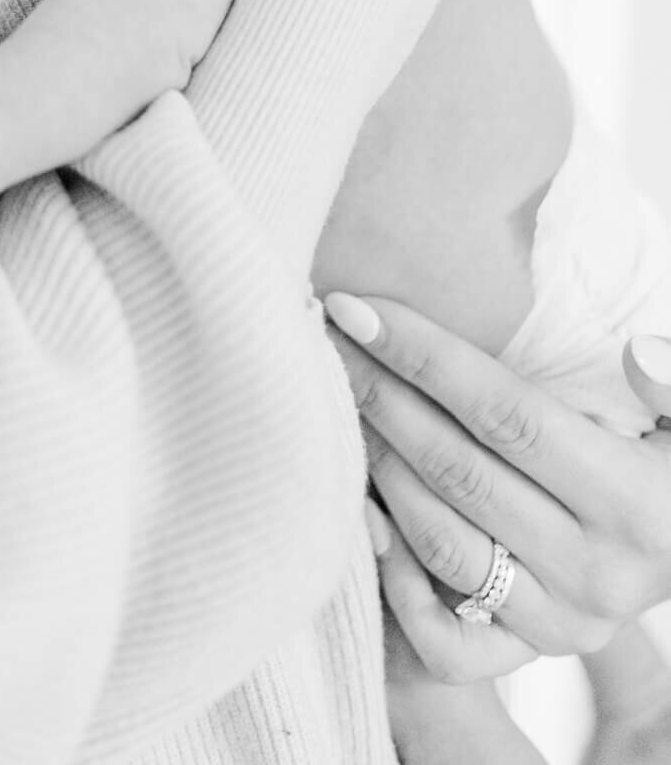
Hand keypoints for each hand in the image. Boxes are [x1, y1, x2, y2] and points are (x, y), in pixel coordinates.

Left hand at [324, 294, 670, 685]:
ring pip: (441, 545)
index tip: (356, 308)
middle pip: (459, 471)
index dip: (423, 355)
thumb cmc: (666, 460)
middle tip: (325, 342)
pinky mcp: (530, 655)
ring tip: (336, 404)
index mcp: (638, 503)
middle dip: (379, 396)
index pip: (506, 414)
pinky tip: (362, 512)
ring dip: (377, 467)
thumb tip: (638, 353)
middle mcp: (597, 573)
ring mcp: (560, 623)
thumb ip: (665, 381)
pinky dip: (393, 580)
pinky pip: (443, 641)